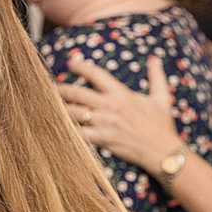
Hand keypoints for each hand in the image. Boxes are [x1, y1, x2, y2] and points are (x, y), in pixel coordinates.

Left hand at [59, 54, 181, 170]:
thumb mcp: (162, 98)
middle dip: (61, 88)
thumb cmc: (162, 125)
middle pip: (77, 93)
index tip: (71, 62)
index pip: (96, 75)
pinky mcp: (101, 140)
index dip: (81, 67)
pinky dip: (66, 129)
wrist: (162, 152)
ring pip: (73, 113)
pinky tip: (57, 126)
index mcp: (121, 94)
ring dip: (59, 107)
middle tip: (51, 85)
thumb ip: (157, 77)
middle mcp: (109, 107)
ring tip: (48, 104)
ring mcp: (103, 124)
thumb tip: (154, 60)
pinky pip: (78, 133)